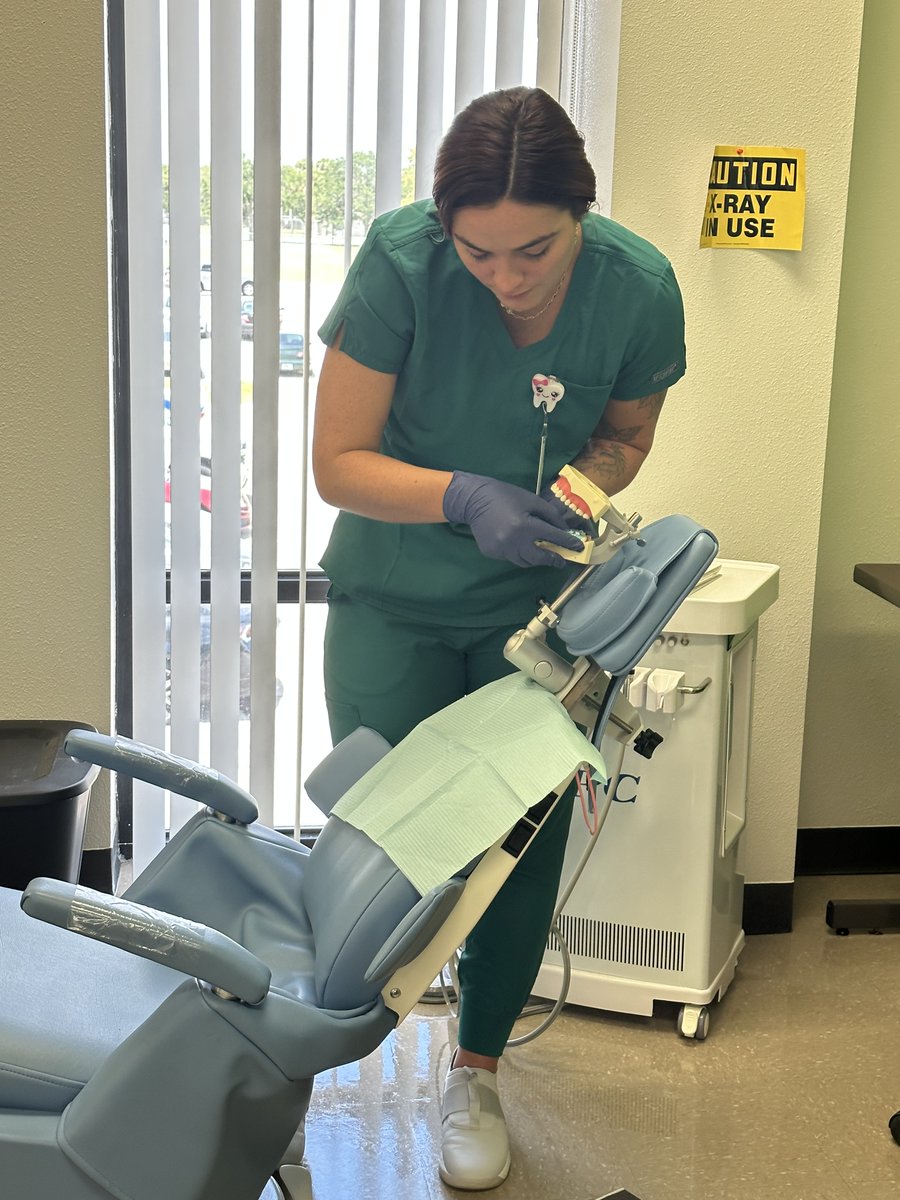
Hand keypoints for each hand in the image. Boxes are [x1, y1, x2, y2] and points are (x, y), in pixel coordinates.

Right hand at [443, 472, 585, 567]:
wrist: (473, 499)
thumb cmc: (504, 495)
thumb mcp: (531, 500)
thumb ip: (550, 515)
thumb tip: (563, 530)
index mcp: (524, 526)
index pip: (552, 537)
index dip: (568, 543)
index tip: (578, 547)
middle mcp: (513, 542)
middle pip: (539, 558)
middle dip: (552, 560)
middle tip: (561, 560)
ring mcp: (501, 550)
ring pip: (524, 562)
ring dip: (536, 559)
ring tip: (542, 554)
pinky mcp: (492, 553)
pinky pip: (510, 557)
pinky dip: (518, 553)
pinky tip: (519, 544)